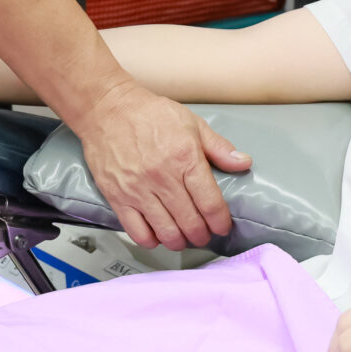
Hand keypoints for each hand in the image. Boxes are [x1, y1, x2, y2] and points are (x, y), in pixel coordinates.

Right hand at [66, 79, 251, 251]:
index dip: (221, 222)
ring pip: (166, 232)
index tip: (223, 227)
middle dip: (202, 235)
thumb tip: (244, 163)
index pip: (210, 203)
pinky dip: (151, 241)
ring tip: (184, 238)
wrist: (106, 109)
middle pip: (190, 223)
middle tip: (204, 234)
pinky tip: (157, 235)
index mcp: (185, 158)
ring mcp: (138, 190)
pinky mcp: (117, 197)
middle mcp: (162, 178)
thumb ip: (218, 147)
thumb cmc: (149, 113)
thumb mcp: (191, 123)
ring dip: (180, 242)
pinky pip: (137, 232)